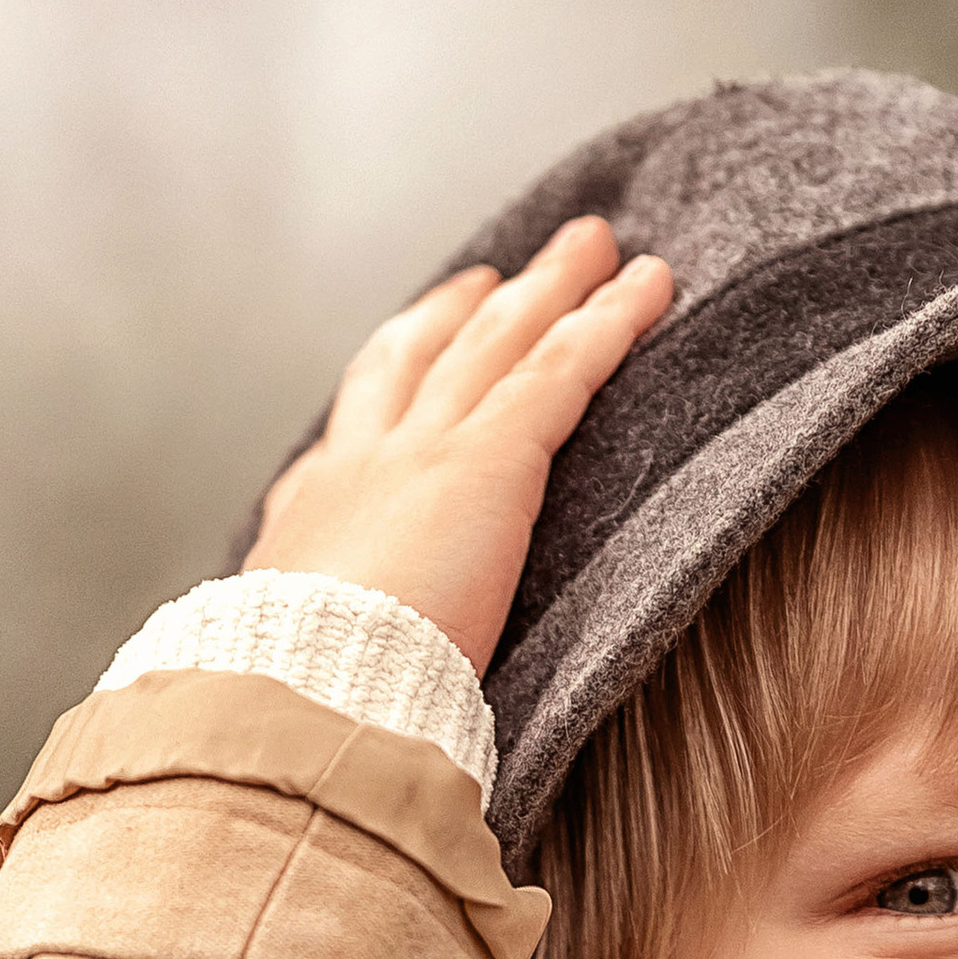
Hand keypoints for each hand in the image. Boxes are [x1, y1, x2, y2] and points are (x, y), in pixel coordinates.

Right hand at [246, 219, 675, 672]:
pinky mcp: (489, 462)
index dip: (389, 376)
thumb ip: (339, 658)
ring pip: (498, 343)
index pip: (356, 429)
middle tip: (498, 271)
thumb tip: (355, 706)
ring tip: (591, 245)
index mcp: (314, 520)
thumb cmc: (308, 713)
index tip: (416, 339)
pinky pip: (562, 373)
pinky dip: (608, 324)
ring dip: (549, 287)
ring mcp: (424, 452)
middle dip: (466, 308)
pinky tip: (649, 288)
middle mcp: (363, 465)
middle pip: (423, 356)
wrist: (309, 698)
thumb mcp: (308, 673)